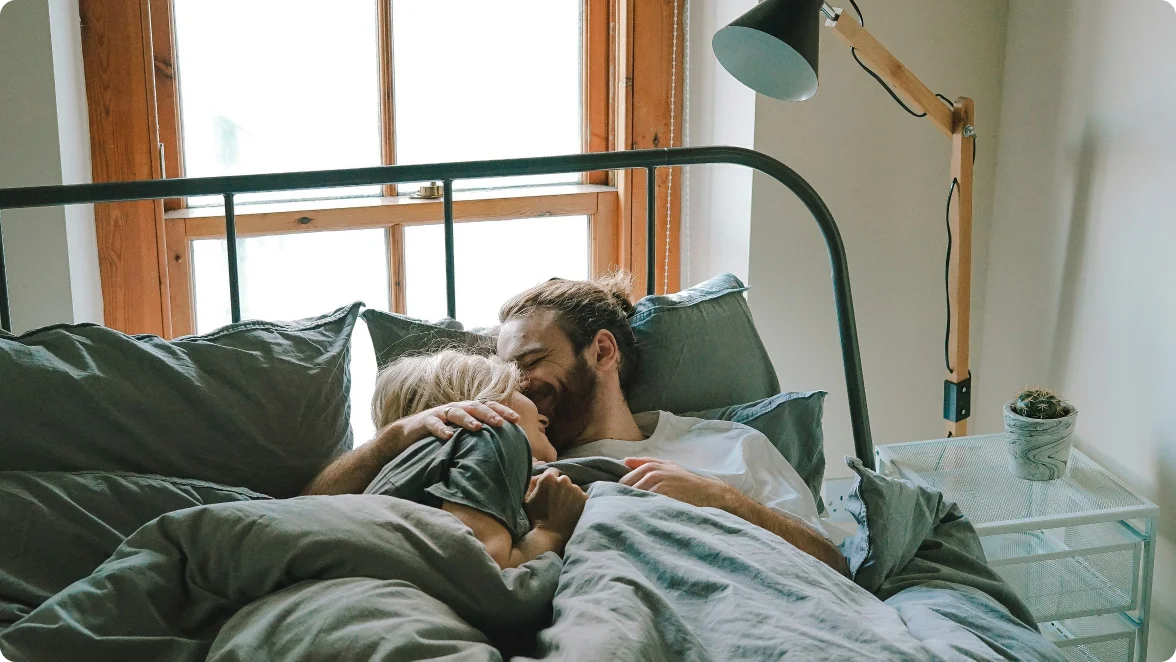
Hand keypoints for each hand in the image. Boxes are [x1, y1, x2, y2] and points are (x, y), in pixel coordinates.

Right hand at [400, 400, 519, 442]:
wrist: (408, 434)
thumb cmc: (440, 436)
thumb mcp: (462, 435)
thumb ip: (479, 437)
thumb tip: (504, 449)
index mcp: (467, 411)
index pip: (488, 406)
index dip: (502, 411)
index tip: (516, 420)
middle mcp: (456, 409)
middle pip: (475, 407)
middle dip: (489, 414)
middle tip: (501, 423)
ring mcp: (440, 413)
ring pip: (456, 412)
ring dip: (467, 419)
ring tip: (477, 428)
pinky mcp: (425, 421)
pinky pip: (434, 424)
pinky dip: (441, 429)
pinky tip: (448, 437)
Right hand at [524, 468, 587, 539]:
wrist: (550, 535)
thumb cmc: (536, 517)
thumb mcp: (526, 499)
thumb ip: (531, 483)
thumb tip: (538, 476)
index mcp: (548, 478)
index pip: (552, 472)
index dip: (550, 481)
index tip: (549, 490)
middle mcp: (564, 480)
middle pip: (563, 479)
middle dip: (560, 487)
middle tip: (556, 500)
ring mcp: (576, 489)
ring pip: (573, 488)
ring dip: (569, 494)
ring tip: (564, 507)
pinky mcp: (584, 498)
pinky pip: (581, 496)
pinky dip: (577, 501)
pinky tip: (571, 510)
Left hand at [620, 457, 735, 509]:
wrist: (707, 493)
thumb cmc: (686, 482)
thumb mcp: (668, 466)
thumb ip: (646, 462)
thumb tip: (624, 461)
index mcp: (652, 466)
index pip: (626, 478)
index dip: (620, 489)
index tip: (616, 498)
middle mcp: (653, 473)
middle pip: (627, 487)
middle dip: (622, 497)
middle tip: (618, 509)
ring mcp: (658, 485)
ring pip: (635, 496)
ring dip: (629, 504)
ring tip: (626, 514)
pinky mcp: (664, 497)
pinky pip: (646, 504)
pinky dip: (641, 510)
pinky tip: (639, 516)